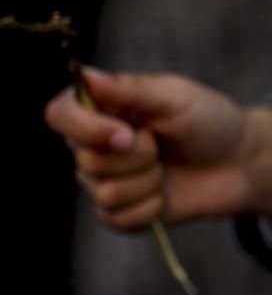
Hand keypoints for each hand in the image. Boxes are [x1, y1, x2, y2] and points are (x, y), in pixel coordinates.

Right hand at [45, 68, 271, 228]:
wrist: (236, 162)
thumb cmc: (205, 120)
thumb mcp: (173, 96)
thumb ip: (128, 88)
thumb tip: (85, 76)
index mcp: (97, 109)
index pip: (59, 116)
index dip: (86, 129)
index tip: (127, 134)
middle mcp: (90, 144)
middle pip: (87, 162)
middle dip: (136, 158)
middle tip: (159, 144)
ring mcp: (101, 180)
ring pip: (106, 193)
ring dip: (147, 183)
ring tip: (163, 168)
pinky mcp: (116, 211)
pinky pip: (118, 219)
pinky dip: (150, 208)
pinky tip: (162, 193)